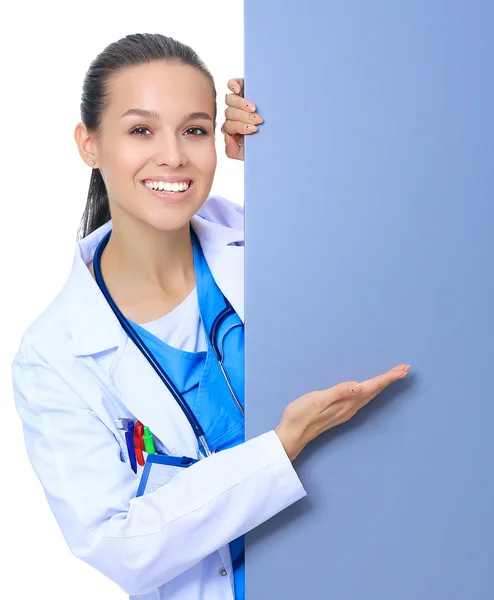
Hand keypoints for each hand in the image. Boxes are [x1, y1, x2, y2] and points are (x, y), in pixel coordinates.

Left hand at [221, 78, 263, 160]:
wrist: (281, 129)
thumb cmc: (265, 141)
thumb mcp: (249, 152)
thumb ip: (233, 151)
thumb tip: (226, 138)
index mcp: (233, 129)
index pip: (228, 127)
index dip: (239, 127)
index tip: (253, 129)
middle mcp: (232, 114)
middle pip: (229, 113)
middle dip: (243, 117)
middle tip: (258, 120)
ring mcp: (236, 100)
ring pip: (230, 100)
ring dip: (241, 104)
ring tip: (254, 108)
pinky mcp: (242, 87)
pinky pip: (231, 84)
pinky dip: (233, 85)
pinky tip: (238, 90)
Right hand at [275, 364, 411, 460]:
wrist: (291, 435)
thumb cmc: (300, 415)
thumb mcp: (316, 400)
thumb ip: (337, 392)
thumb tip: (358, 386)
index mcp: (346, 403)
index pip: (371, 387)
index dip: (387, 378)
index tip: (403, 369)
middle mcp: (350, 408)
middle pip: (375, 391)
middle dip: (390, 379)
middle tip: (405, 368)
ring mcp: (345, 411)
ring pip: (370, 395)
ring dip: (383, 384)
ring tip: (394, 375)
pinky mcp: (340, 412)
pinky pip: (362, 398)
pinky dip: (372, 389)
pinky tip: (371, 388)